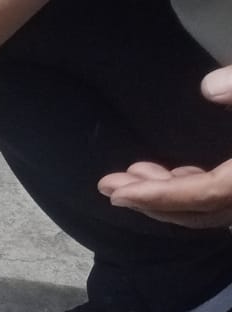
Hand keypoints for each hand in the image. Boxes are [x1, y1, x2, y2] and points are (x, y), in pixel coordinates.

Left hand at [95, 67, 231, 229]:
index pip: (202, 195)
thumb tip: (208, 85)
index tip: (117, 194)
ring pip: (205, 208)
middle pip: (196, 211)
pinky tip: (169, 174)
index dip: (158, 196)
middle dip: (148, 199)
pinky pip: (218, 198)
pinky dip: (190, 189)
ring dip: (165, 192)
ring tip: (129, 174)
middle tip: (108, 184)